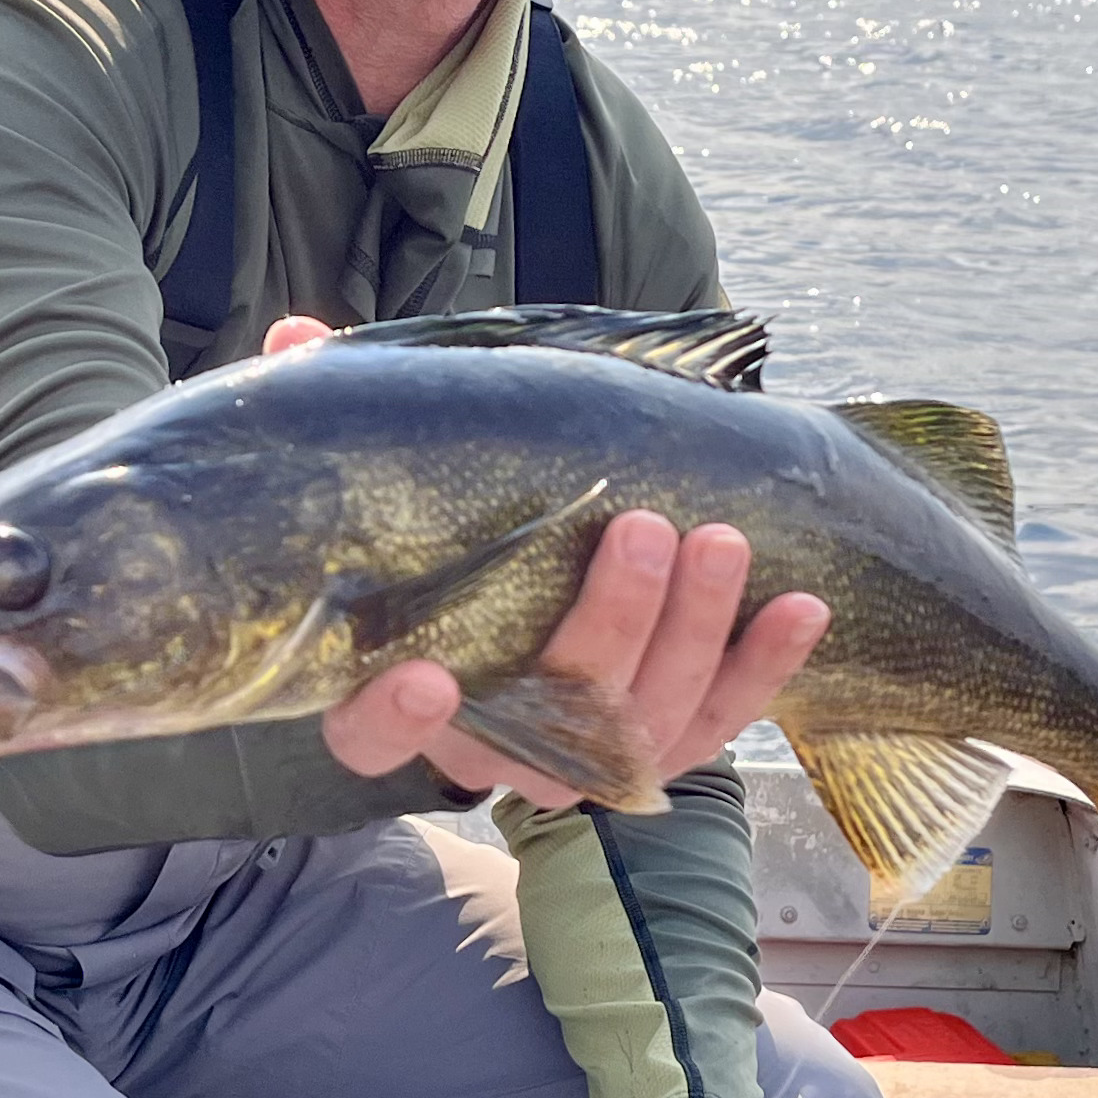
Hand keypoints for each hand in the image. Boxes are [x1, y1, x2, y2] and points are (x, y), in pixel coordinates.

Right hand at [269, 316, 828, 805]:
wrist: (533, 633)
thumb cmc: (451, 547)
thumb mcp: (395, 494)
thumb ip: (350, 426)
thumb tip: (296, 341)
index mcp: (397, 694)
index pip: (372, 732)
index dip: (394, 716)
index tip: (422, 673)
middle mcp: (492, 742)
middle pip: (549, 709)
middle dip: (608, 623)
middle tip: (643, 531)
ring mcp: (585, 756)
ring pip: (644, 717)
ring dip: (691, 630)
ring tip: (718, 541)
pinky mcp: (666, 747)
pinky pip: (724, 720)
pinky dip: (767, 667)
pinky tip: (801, 606)